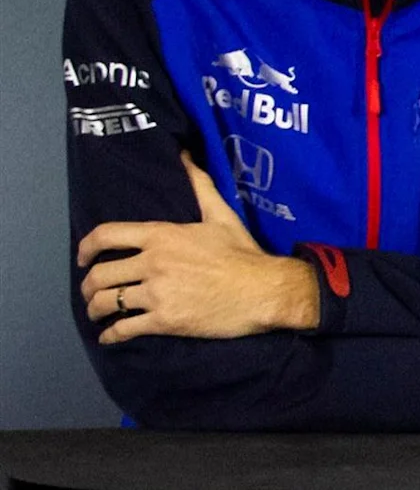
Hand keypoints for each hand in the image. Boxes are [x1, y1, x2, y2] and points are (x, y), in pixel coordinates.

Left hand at [77, 154, 320, 342]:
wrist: (266, 290)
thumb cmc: (244, 253)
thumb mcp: (221, 215)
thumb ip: (199, 185)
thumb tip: (184, 154)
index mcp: (161, 236)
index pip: (106, 235)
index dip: (86, 248)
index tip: (83, 258)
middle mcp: (153, 263)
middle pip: (99, 275)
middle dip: (88, 286)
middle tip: (91, 292)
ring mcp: (157, 293)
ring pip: (107, 303)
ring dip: (96, 310)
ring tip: (99, 314)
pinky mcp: (165, 321)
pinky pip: (124, 329)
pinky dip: (112, 335)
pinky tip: (110, 336)